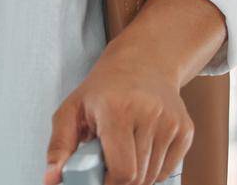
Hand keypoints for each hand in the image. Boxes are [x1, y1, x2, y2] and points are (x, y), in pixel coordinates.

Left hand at [44, 46, 192, 184]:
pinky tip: (142, 146)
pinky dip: (153, 168)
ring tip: (124, 150)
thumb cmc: (104, 89)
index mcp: (117, 109)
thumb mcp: (72, 110)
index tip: (100, 178)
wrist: (143, 62)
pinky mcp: (185, 129)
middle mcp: (149, 113)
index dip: (109, 184)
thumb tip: (51, 179)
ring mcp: (170, 121)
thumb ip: (59, 146)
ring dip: (137, 174)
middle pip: (138, 178)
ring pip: (153, 176)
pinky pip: (168, 169)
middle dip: (120, 180)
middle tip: (108, 162)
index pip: (123, 171)